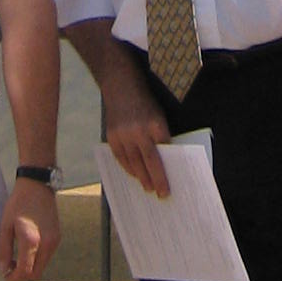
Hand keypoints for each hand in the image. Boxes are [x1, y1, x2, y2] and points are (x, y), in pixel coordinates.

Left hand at [0, 177, 60, 280]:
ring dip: (30, 267)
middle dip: (22, 276)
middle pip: (36, 274)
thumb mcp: (6, 225)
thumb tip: (4, 269)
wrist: (37, 185)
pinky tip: (28, 249)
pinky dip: (37, 259)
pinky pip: (47, 257)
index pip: (25, 272)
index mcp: (31, 240)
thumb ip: (4, 250)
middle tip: (11, 268)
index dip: (13, 278)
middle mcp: (46, 244)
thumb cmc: (19, 203)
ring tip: (18, 258)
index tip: (6, 274)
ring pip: (42, 266)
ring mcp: (54, 241)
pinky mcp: (57, 237)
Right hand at [100, 50, 171, 196]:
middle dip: (156, 180)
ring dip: (141, 177)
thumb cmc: (144, 102)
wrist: (121, 86)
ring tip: (147, 187)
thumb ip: (161, 136)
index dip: (166, 172)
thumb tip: (166, 159)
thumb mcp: (158, 116)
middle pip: (149, 162)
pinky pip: (120, 158)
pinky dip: (128, 168)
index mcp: (156, 124)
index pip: (164, 153)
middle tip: (161, 194)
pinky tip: (134, 175)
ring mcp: (124, 134)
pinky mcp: (112, 136)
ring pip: (134, 163)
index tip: (169, 186)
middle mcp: (139, 131)